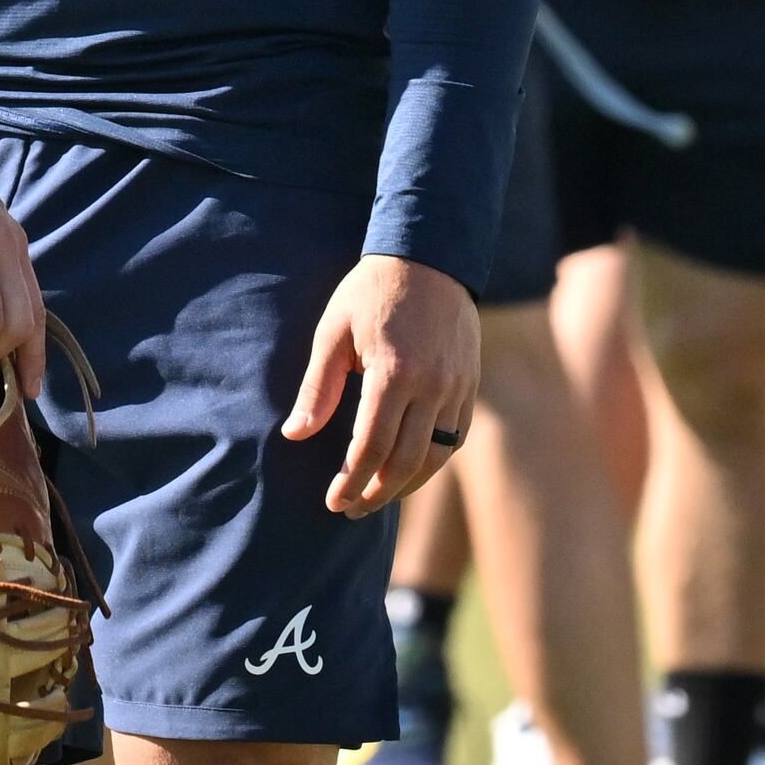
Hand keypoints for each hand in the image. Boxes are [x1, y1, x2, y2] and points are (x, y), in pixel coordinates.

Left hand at [283, 254, 480, 516]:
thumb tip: (295, 436)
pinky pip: (455, 437)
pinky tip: (409, 470)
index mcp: (393, 372)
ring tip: (377, 497)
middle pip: (406, 461)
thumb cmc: (371, 291)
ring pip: (436, 456)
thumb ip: (317, 388)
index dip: (350, 481)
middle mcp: (432, 385)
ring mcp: (456, 386)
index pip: (371, 447)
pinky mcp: (470, 383)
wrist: (431, 255)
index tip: (332, 501)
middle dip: (375, 493)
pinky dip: (433, 461)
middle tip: (350, 509)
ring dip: (406, 485)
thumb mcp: (333, 331)